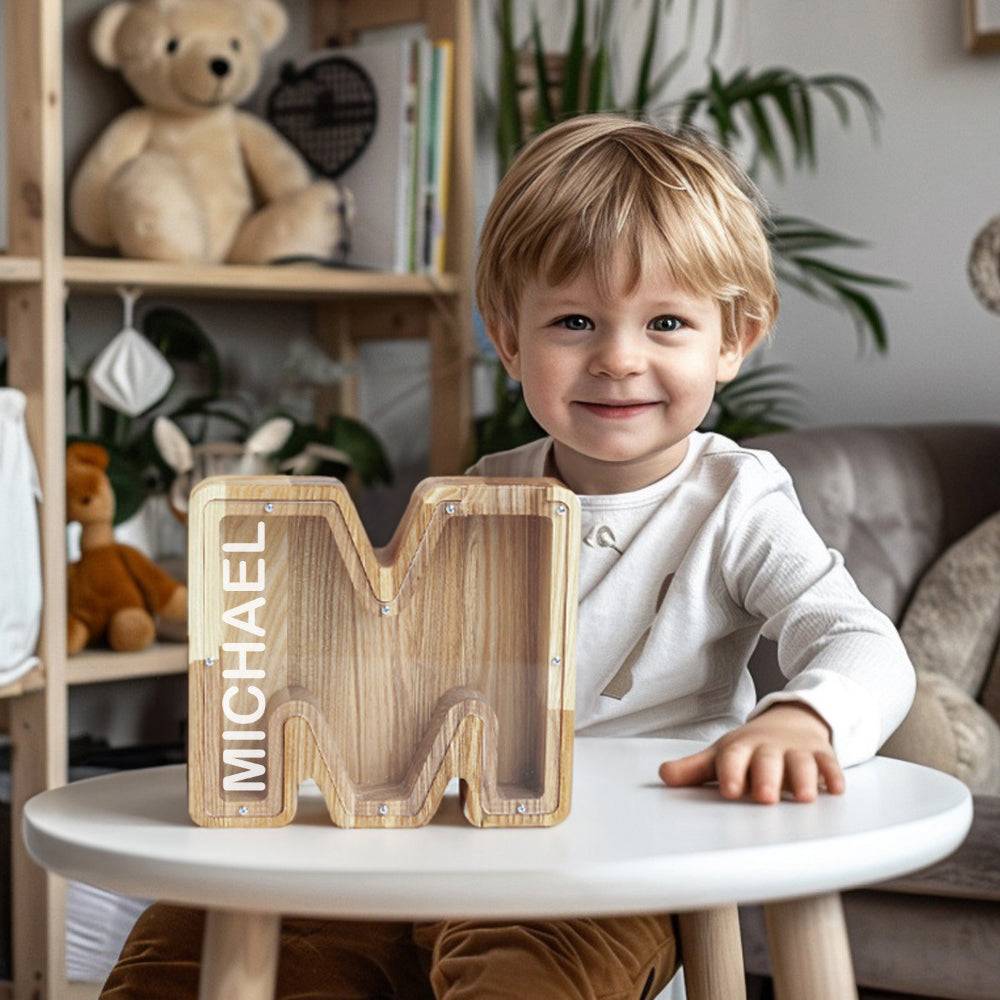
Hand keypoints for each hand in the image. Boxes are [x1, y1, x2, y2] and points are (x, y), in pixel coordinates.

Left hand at [658, 703, 845, 804]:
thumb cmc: (749, 749)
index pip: (733, 758)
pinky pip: (829, 764)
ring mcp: (796, 750)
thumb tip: (664, 777)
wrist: (788, 721)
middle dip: (766, 778)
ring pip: (801, 763)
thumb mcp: (720, 756)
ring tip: (802, 797)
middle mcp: (769, 748)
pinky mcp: (820, 754)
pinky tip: (834, 789)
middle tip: (763, 797)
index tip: (729, 789)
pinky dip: (833, 775)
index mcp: (741, 749)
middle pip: (767, 761)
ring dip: (802, 778)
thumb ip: (693, 770)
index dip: (730, 772)